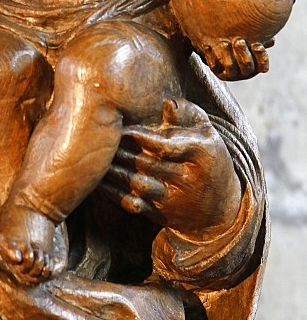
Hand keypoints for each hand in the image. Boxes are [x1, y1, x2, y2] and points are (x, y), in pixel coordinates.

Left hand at [99, 98, 241, 237]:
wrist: (221, 208)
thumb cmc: (207, 158)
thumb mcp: (207, 132)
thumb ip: (187, 113)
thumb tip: (166, 104)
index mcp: (201, 154)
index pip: (165, 146)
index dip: (140, 137)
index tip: (122, 128)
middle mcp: (188, 179)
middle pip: (147, 164)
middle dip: (121, 151)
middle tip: (103, 139)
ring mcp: (174, 200)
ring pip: (138, 185)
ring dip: (115, 171)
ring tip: (99, 156)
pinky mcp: (161, 215)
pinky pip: (133, 204)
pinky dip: (113, 193)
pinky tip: (100, 179)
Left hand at [198, 38, 270, 79]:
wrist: (219, 40)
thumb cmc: (240, 37)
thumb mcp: (250, 36)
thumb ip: (259, 37)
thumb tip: (271, 40)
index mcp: (256, 64)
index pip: (262, 64)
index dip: (261, 57)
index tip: (257, 46)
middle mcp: (245, 72)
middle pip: (247, 65)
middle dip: (243, 53)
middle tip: (239, 41)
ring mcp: (231, 73)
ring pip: (231, 67)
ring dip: (228, 54)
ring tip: (224, 42)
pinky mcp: (217, 71)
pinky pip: (214, 66)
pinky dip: (210, 55)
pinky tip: (208, 46)